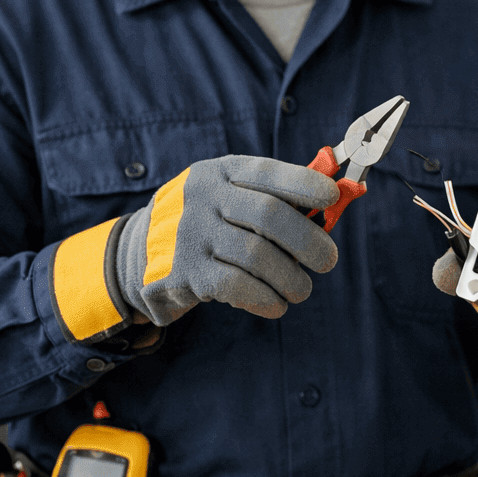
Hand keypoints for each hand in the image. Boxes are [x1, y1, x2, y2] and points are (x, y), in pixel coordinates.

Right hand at [114, 155, 339, 325]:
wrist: (139, 251)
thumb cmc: (208, 220)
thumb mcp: (230, 194)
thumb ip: (277, 196)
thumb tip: (339, 197)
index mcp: (220, 172)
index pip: (267, 172)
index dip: (304, 183)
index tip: (333, 198)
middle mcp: (203, 198)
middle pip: (269, 215)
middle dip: (308, 241)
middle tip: (328, 261)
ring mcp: (190, 234)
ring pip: (257, 256)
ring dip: (291, 278)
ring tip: (301, 289)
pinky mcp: (183, 271)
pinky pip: (236, 285)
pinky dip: (266, 298)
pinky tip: (277, 305)